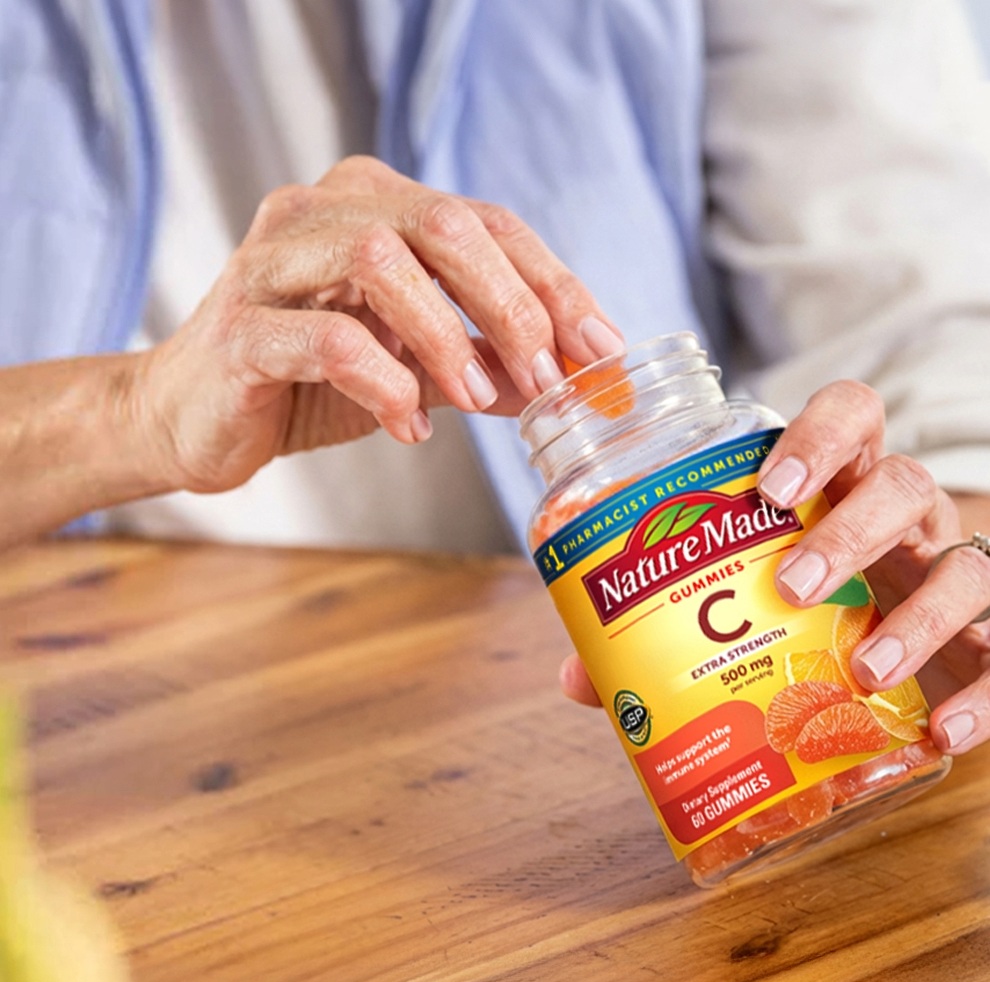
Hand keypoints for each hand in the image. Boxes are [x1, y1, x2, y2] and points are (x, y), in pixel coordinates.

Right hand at [135, 155, 622, 492]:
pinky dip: (383, 384)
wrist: (194, 418)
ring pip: (381, 263)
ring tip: (478, 397)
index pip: (486, 223)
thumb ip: (488, 364)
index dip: (553, 284)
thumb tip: (575, 383)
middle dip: (512, 303)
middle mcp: (324, 214)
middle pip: (443, 225)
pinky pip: (325, 341)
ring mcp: (273, 263)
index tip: (601, 349)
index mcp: (376, 207)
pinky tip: (408, 424)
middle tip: (548, 375)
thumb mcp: (417, 369)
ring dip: (448, 338)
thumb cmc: (307, 382)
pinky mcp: (240, 327)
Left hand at [561, 381, 989, 755]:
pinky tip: (941, 731)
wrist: (912, 663)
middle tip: (789, 587)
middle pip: (902, 486)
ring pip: (967, 565)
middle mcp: (907, 521)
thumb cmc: (812, 616)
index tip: (769, 488)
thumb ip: (665, 636)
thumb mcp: (746, 612)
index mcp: (842, 489)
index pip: (851, 417)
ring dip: (917, 616)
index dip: (818, 436)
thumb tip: (578, 679)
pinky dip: (982, 693)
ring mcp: (954, 573)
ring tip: (864, 668)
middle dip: (847, 532)